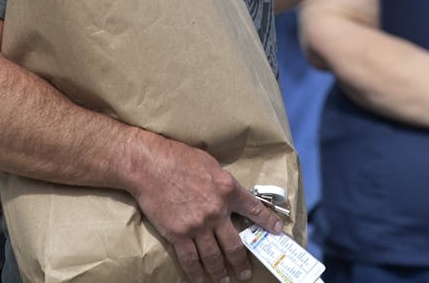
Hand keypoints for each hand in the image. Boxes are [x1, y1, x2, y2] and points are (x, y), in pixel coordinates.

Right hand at [128, 136, 284, 282]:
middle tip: (245, 272)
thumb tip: (231, 195)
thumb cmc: (179, 158)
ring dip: (221, 272)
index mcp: (228, 190)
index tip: (278, 231)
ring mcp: (198, 225)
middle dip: (241, 262)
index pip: (254, 210)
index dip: (268, 222)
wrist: (150, 165)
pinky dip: (196, 273)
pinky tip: (200, 279)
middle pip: (234, 244)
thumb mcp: (211, 165)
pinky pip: (190, 260)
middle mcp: (217, 210)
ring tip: (225, 280)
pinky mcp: (179, 234)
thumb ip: (224, 184)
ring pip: (214, 257)